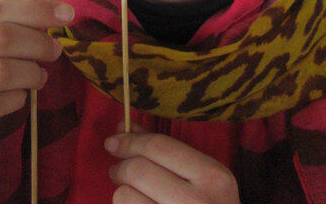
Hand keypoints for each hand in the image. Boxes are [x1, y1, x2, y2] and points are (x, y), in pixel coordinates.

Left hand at [105, 119, 239, 203]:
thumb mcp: (201, 177)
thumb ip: (165, 150)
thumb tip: (124, 128)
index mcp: (212, 176)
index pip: (159, 146)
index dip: (130, 141)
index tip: (113, 141)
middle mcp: (197, 201)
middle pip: (139, 170)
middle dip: (121, 167)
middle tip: (116, 171)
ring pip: (126, 196)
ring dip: (123, 193)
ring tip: (132, 196)